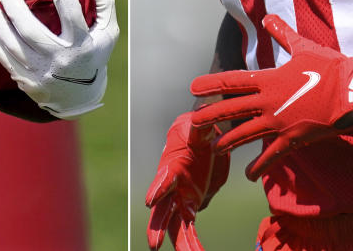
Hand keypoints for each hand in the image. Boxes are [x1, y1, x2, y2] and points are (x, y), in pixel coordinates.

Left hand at [0, 0, 118, 118]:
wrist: (79, 98)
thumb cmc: (93, 54)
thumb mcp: (108, 31)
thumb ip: (103, 3)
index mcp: (82, 44)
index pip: (71, 12)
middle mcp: (61, 59)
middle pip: (32, 31)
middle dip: (14, 8)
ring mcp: (42, 73)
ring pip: (13, 46)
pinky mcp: (27, 81)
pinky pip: (5, 60)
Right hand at [145, 112, 229, 250]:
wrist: (200, 140)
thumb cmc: (196, 131)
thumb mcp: (199, 127)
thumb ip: (200, 126)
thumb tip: (202, 114)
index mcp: (173, 166)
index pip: (164, 178)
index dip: (158, 188)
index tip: (150, 201)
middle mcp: (172, 187)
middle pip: (162, 209)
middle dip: (157, 227)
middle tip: (154, 245)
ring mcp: (179, 198)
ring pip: (175, 226)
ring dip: (180, 243)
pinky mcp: (190, 206)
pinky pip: (189, 229)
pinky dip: (192, 243)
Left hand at [190, 15, 352, 179]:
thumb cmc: (330, 66)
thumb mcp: (303, 46)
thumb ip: (281, 33)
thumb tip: (268, 18)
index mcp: (269, 79)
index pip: (232, 82)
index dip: (211, 85)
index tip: (194, 87)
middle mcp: (269, 102)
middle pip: (232, 110)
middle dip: (210, 116)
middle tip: (193, 121)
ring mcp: (280, 122)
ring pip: (246, 134)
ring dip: (228, 141)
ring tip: (214, 147)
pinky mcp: (294, 138)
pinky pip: (272, 155)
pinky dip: (260, 166)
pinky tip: (249, 175)